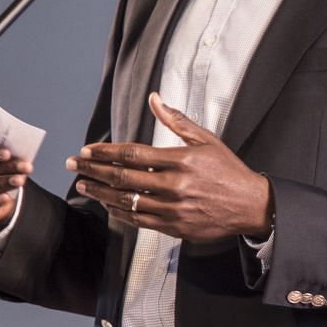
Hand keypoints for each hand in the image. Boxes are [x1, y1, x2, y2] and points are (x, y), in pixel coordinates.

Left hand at [67, 93, 273, 241]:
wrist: (251, 206)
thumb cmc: (229, 172)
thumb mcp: (207, 140)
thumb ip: (176, 121)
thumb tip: (155, 99)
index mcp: (180, 160)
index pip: (132, 154)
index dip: (105, 152)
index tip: (87, 150)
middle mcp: (174, 185)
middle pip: (123, 177)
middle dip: (93, 170)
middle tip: (74, 165)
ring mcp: (173, 209)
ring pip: (126, 200)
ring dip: (100, 192)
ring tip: (84, 184)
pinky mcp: (174, 227)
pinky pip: (138, 220)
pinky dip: (119, 212)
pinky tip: (107, 204)